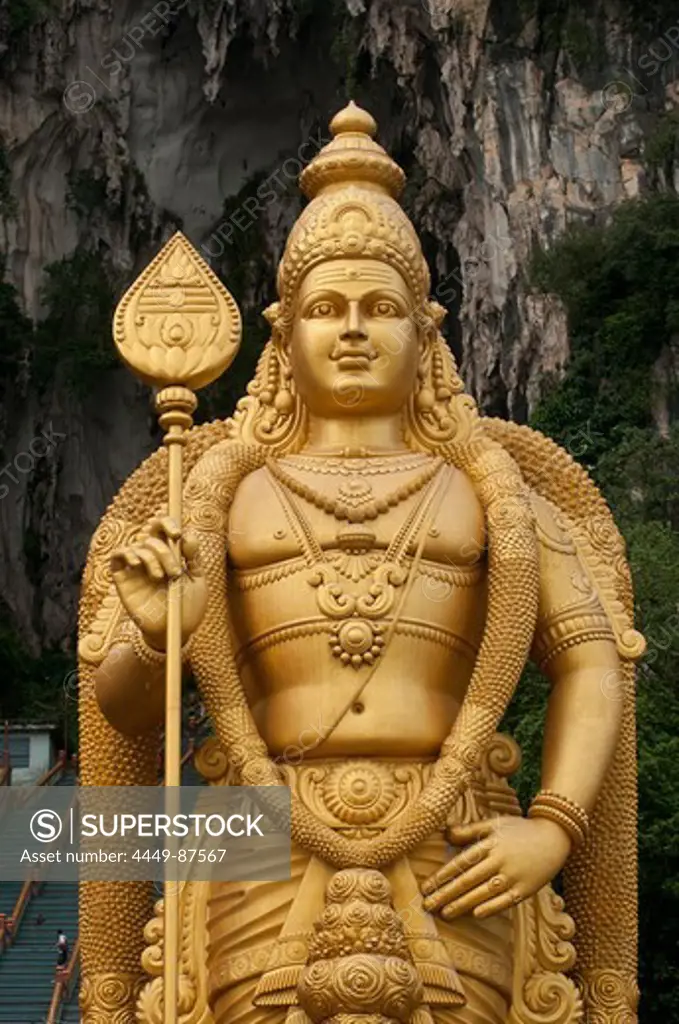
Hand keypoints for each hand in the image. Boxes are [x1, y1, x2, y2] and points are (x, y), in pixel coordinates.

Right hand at [110, 516, 207, 649]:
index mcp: (171, 553)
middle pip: (150, 532)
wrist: (174, 633)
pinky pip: (117, 556)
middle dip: (164, 548)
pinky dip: (126, 554)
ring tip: (162, 578)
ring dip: (153, 558)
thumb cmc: (188, 608)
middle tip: (174, 571)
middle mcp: (153, 557)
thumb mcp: (197, 581)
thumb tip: (188, 533)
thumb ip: (194, 557)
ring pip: (138, 545)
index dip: (167, 522)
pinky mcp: (123, 579)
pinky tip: (138, 565)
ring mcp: (137, 567)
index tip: (177, 534)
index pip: (164, 527)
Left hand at [421, 815, 571, 920]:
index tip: (426, 886)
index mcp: (490, 844)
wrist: (555, 837)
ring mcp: (513, 876)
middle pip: (468, 880)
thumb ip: (470, 830)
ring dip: (463, 904)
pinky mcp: (526, 889)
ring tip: (445, 913)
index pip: (461, 862)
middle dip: (446, 894)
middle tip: (427, 905)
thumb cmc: (520, 830)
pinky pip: (506, 901)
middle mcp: (500, 860)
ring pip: (483, 892)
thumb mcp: (495, 824)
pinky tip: (475, 914)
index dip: (442, 875)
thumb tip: (445, 834)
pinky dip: (491, 907)